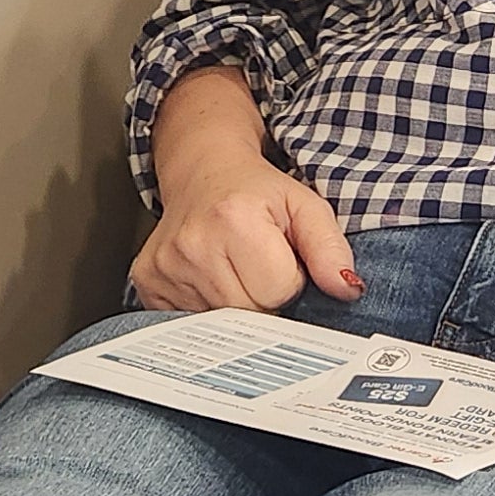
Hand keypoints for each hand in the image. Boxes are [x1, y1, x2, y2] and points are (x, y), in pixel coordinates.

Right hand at [130, 149, 360, 314]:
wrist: (202, 171)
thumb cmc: (256, 192)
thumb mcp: (304, 206)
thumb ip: (330, 247)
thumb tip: (347, 289)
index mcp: (234, 219)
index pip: (278, 291)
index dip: (288, 280)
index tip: (280, 259)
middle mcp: (193, 244)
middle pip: (248, 313)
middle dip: (263, 297)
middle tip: (256, 265)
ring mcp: (165, 266)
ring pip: (220, 324)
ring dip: (236, 305)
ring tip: (233, 269)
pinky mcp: (147, 282)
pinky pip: (189, 322)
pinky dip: (207, 308)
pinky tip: (209, 278)